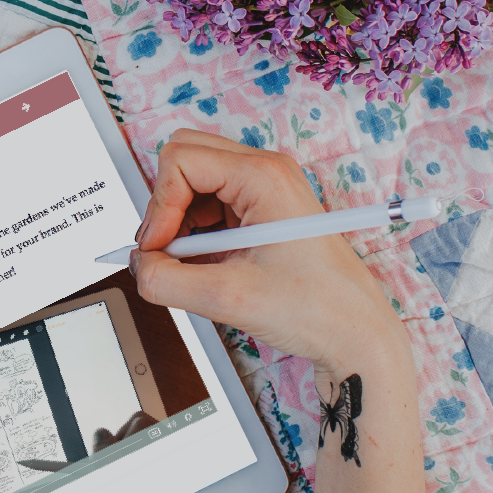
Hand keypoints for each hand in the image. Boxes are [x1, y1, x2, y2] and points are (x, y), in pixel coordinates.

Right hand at [129, 129, 397, 383]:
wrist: (355, 334)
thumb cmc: (316, 309)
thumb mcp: (226, 298)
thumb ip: (165, 280)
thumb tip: (136, 266)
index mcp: (263, 176)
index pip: (179, 161)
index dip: (158, 206)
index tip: (156, 248)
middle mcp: (266, 172)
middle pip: (185, 158)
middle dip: (165, 206)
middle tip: (166, 251)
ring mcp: (266, 190)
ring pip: (194, 183)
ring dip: (180, 222)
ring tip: (193, 266)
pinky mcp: (263, 211)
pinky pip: (211, 206)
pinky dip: (196, 234)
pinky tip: (208, 267)